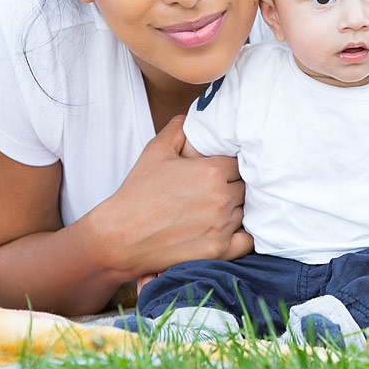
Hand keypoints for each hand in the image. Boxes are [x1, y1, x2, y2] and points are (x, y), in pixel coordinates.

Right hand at [96, 116, 250, 276]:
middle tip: (213, 191)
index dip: (227, 166)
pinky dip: (242, 234)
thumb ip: (178, 129)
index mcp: (211, 172)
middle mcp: (221, 198)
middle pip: (244, 187)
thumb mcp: (155, 151)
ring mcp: (222, 226)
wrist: (120, 236)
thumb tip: (192, 119)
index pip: (238, 163)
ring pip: (244, 211)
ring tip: (213, 210)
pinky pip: (248, 241)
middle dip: (231, 186)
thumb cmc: (137, 193)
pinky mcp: (218, 250)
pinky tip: (228, 229)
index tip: (216, 171)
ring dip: (234, 209)